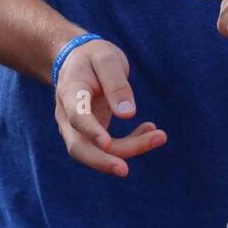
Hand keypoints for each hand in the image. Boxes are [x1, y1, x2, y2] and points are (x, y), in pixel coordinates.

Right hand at [54, 39, 166, 176]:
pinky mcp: (90, 134)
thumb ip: (116, 84)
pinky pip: (109, 147)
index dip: (91, 131)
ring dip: (128, 150)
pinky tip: (151, 130)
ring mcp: (77, 128)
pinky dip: (131, 143)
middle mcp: (68, 116)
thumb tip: (128, 114)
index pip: (77, 117)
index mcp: (70, 93)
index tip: (108, 143)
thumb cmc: (93, 57)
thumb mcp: (107, 59)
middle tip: (125, 170)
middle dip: (103, 161)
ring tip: (160, 136)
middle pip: (79, 147)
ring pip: (95, 152)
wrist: (77, 59)